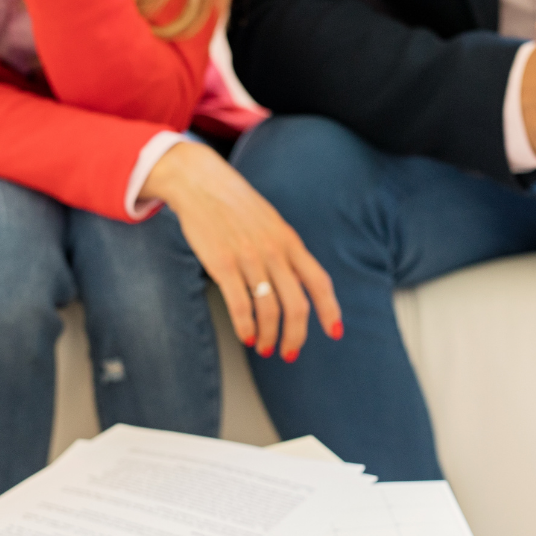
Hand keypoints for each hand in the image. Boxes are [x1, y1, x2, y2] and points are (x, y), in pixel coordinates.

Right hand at [143, 141, 341, 360]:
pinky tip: (246, 336)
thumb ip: (287, 252)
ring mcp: (249, 258)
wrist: (201, 182)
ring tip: (265, 347)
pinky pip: (240, 304)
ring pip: (269, 309)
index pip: (319, 282)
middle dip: (296, 336)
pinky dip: (245, 327)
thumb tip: (300, 285)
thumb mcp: (272, 224)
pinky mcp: (222, 263)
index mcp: (290, 242)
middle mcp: (275, 251)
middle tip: (289, 353)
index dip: (330, 310)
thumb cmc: (237, 207)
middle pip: (296, 305)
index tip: (335, 332)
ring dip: (269, 336)